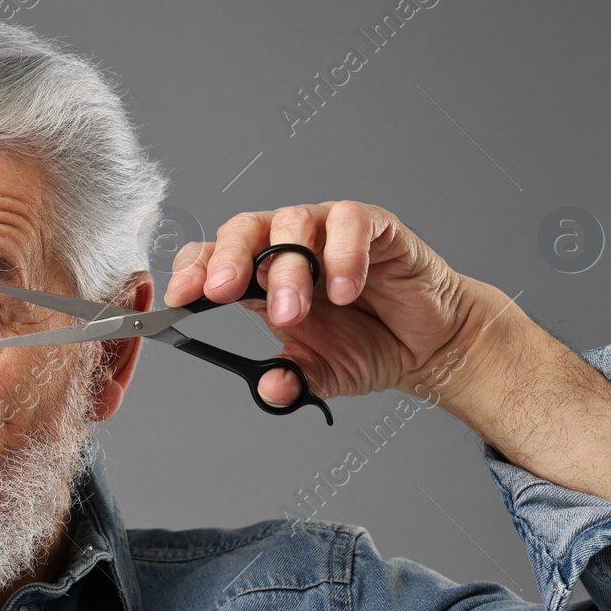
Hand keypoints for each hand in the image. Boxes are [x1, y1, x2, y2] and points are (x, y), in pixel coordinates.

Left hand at [163, 201, 489, 406]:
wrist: (428, 345)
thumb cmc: (367, 345)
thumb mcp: (320, 375)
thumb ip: (293, 380)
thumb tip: (271, 388)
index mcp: (260, 277)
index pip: (213, 258)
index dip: (193, 271)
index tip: (182, 299)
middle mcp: (288, 246)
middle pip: (243, 229)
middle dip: (228, 259)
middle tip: (223, 292)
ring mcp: (328, 231)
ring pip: (292, 223)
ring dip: (288, 268)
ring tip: (293, 312)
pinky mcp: (373, 225)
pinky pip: (350, 222)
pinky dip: (342, 255)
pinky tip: (342, 290)